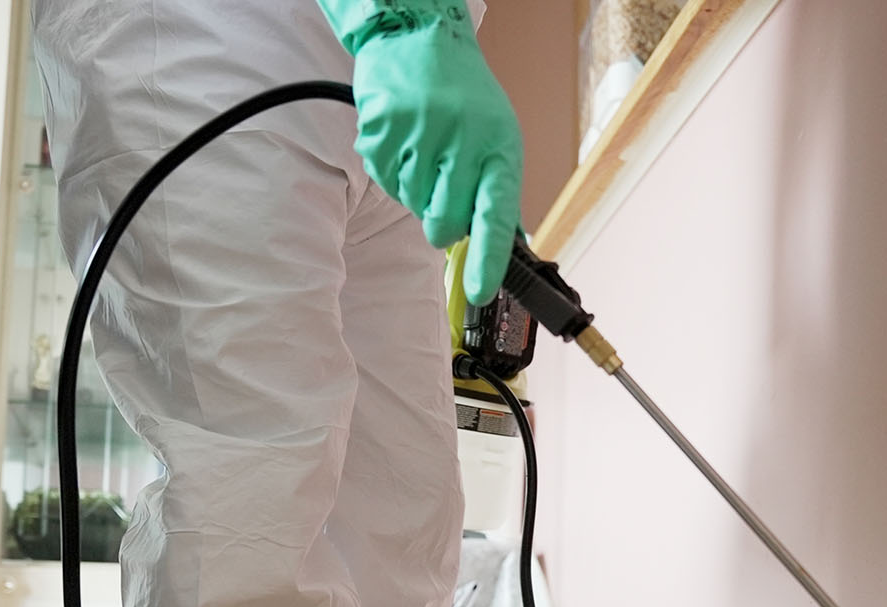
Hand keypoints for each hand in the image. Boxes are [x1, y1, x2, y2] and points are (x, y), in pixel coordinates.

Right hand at [320, 1, 523, 303]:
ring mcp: (418, 135)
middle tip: (443, 185)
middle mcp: (461, 141)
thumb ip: (497, 190)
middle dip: (442, 220)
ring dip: (415, 189)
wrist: (418, 36)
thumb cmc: (464, 93)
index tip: (479, 291)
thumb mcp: (498, 135)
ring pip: (411, 205)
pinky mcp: (382, 130)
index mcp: (498, 147)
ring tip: (424, 148)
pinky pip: (384, 182)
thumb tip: (504, 246)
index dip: (486, 258)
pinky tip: (403, 141)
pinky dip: (391, 171)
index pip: (494, 215)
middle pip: (444, 224)